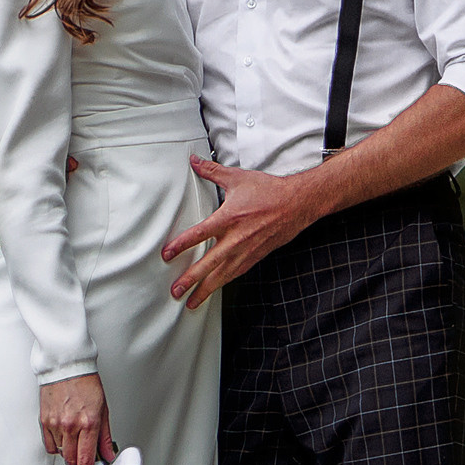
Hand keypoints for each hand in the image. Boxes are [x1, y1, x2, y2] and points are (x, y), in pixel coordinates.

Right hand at [39, 374, 113, 464]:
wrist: (66, 366)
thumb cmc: (85, 383)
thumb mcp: (103, 409)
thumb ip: (104, 436)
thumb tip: (107, 454)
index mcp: (88, 423)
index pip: (86, 459)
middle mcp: (71, 425)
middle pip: (72, 460)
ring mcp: (56, 424)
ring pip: (62, 453)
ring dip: (70, 454)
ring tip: (75, 441)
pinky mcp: (45, 421)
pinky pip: (50, 444)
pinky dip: (57, 446)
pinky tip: (64, 437)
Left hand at [162, 157, 328, 303]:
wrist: (297, 204)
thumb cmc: (268, 191)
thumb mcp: (238, 178)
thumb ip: (212, 171)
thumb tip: (194, 161)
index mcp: (229, 218)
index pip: (199, 234)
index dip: (181, 245)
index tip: (167, 254)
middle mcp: (236, 239)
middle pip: (208, 264)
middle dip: (190, 280)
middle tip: (175, 291)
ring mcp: (246, 251)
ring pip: (222, 275)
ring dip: (205, 290)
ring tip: (190, 302)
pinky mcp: (254, 258)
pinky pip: (235, 274)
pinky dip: (222, 284)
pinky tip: (213, 291)